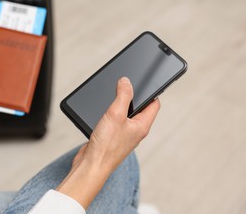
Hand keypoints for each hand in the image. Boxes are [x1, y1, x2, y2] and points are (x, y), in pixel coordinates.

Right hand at [57, 77, 159, 208]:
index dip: (151, 91)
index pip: (154, 104)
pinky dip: (110, 114)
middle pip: (139, 108)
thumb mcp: (115, 114)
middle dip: (133, 96)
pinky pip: (114, 121)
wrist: (91, 165)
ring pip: (125, 114)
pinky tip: (102, 112)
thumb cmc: (106, 146)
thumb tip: (126, 81)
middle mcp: (135, 131)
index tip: (145, 81)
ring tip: (113, 95)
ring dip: (120, 104)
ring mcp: (123, 135)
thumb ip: (123, 96)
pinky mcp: (111, 137)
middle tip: (125, 85)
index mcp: (142, 126)